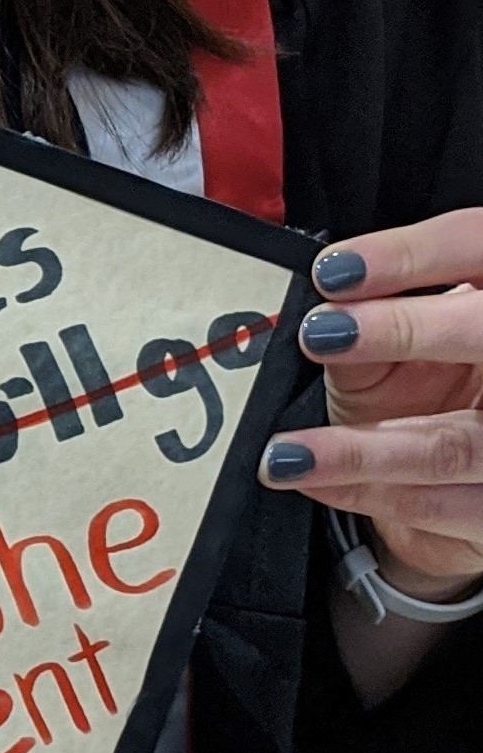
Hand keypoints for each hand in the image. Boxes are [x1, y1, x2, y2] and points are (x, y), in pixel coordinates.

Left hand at [258, 209, 482, 601]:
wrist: (453, 490)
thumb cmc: (421, 400)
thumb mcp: (389, 350)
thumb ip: (368, 317)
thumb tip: (324, 300)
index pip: (478, 248)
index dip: (414, 253)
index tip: (336, 268)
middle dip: (408, 331)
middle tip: (324, 334)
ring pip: (456, 445)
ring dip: (364, 448)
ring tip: (289, 451)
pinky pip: (437, 504)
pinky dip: (364, 493)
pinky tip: (307, 478)